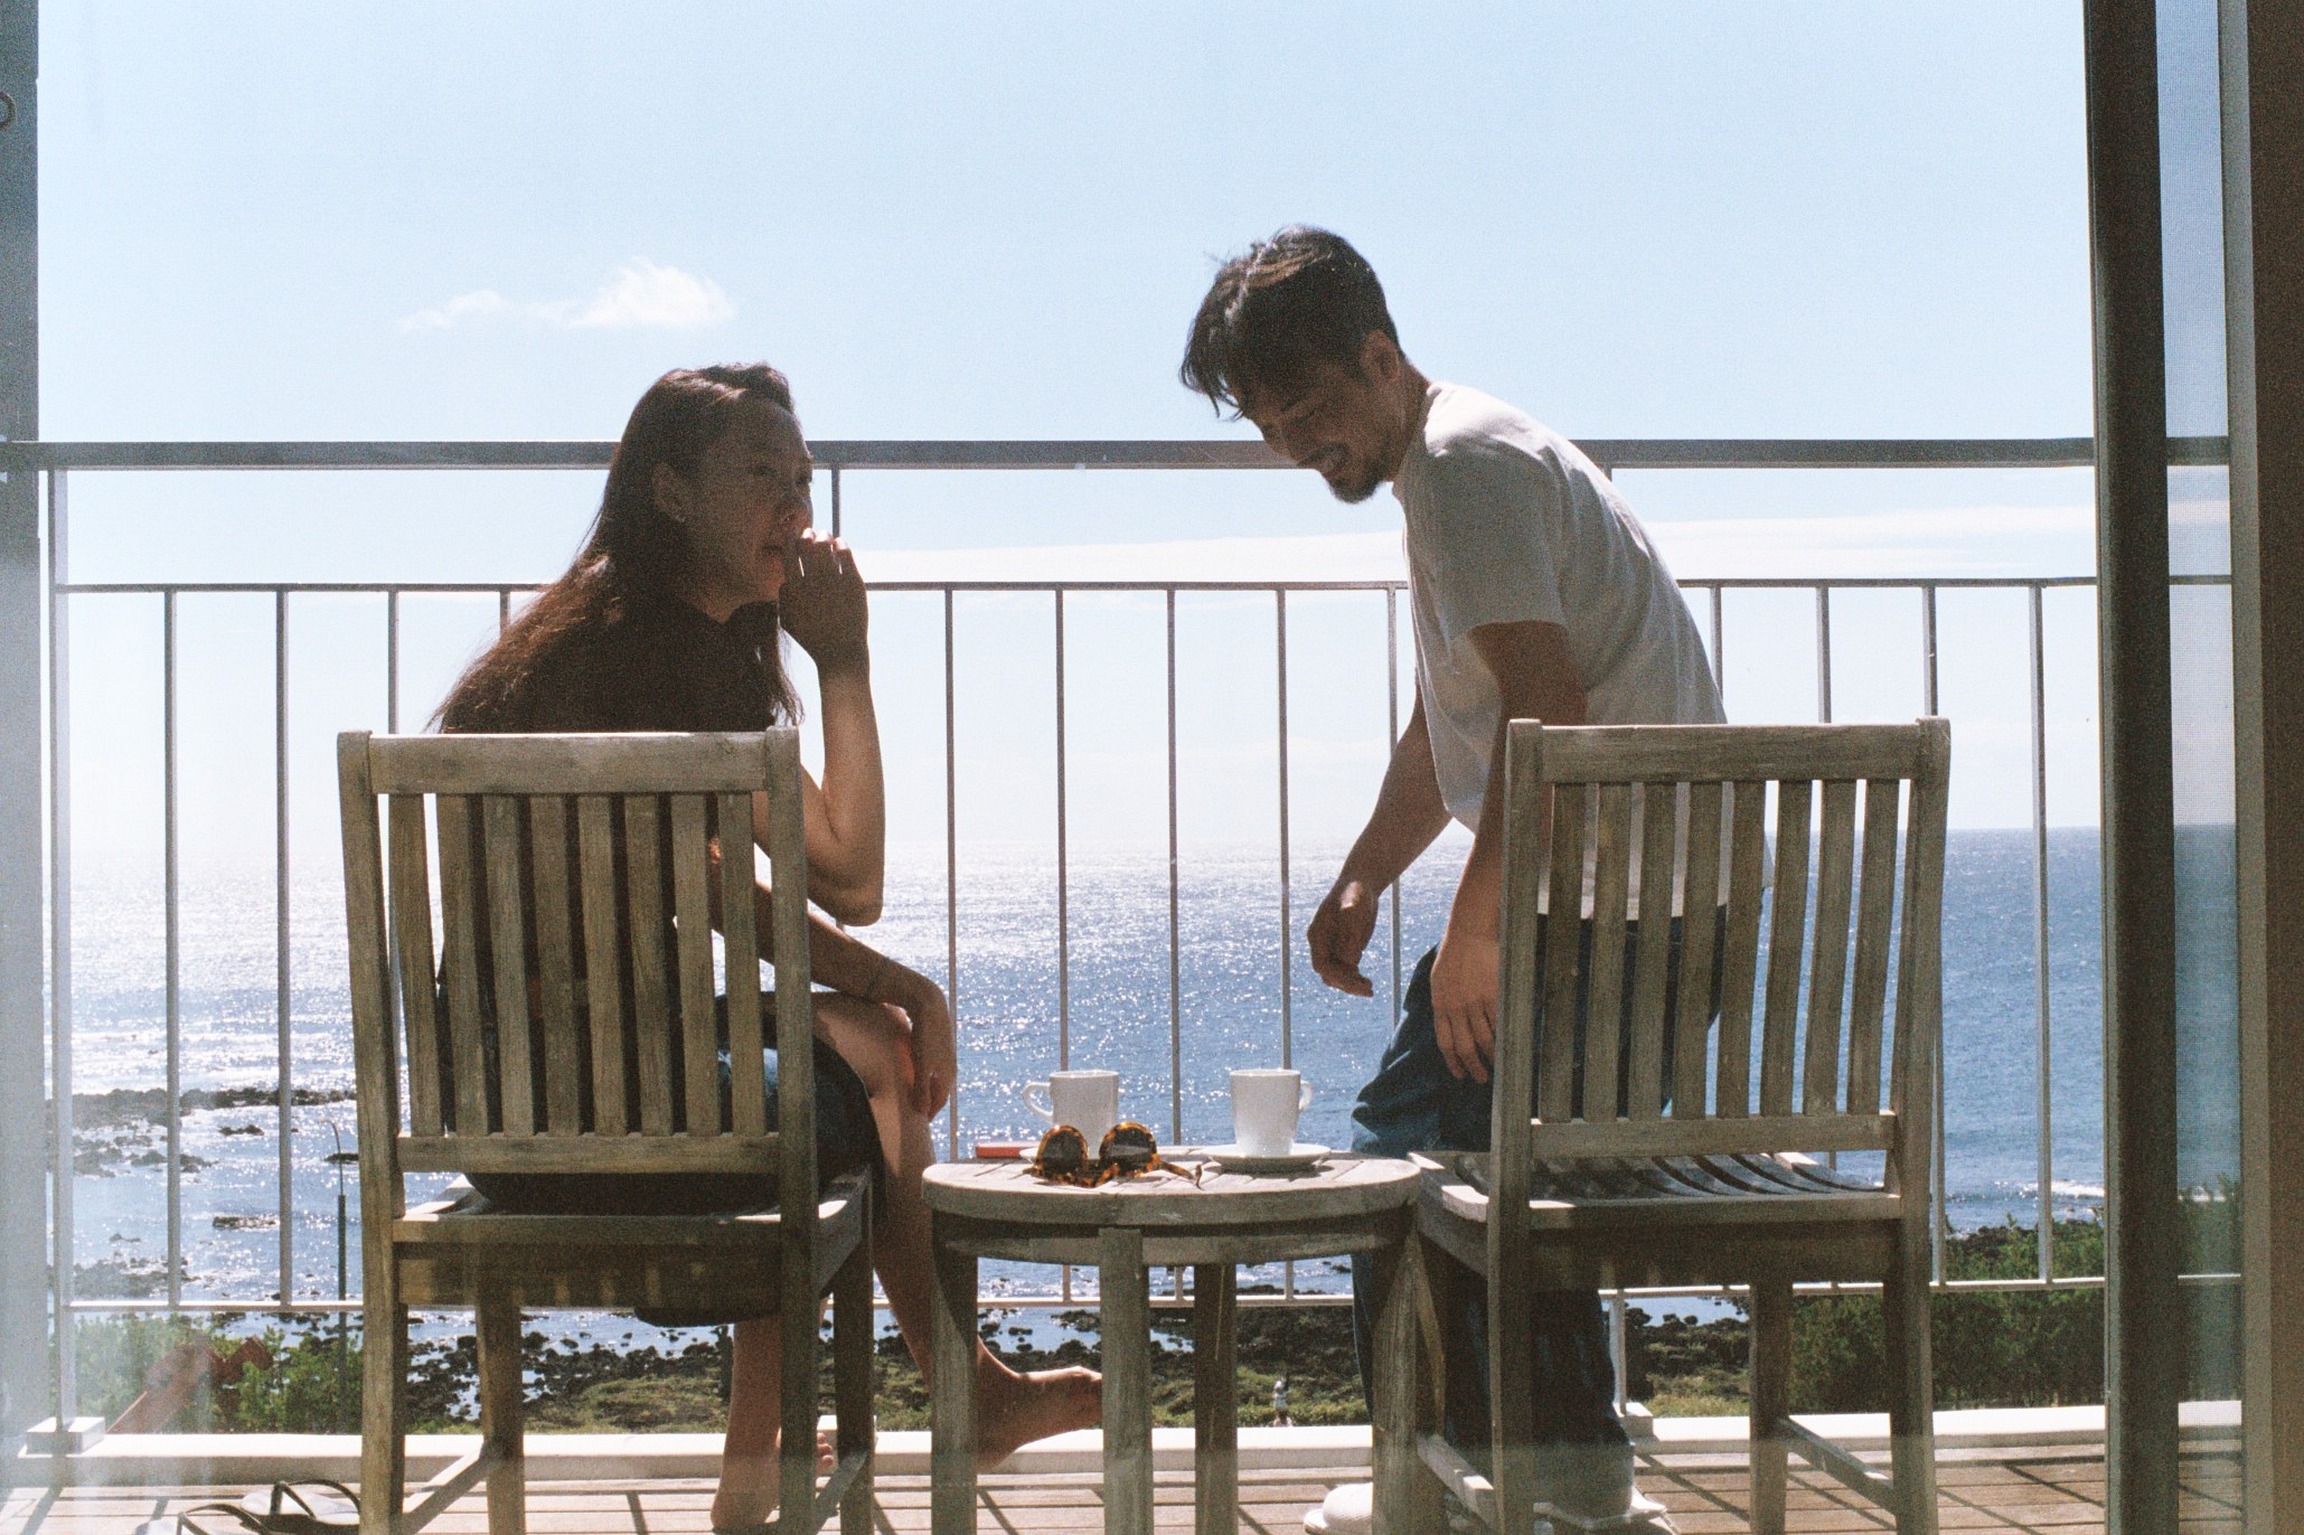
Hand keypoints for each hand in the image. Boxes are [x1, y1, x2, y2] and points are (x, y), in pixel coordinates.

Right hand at [777, 532, 868, 671]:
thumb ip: (783, 599)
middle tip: (811, 532)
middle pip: (807, 546)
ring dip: (824, 537)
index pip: (789, 555)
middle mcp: (812, 582)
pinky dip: (841, 545)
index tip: (792, 533)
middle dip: (807, 535)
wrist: (840, 652)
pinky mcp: (852, 583)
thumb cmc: (812, 639)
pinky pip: (845, 555)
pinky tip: (840, 544)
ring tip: (826, 535)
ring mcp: (833, 581)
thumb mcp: (788, 622)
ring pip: (826, 547)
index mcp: (795, 590)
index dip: (790, 540)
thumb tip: (786, 579)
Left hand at [890, 968, 955, 1117]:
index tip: (919, 1123)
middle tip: (916, 1112)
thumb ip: (921, 1089)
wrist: (929, 1004)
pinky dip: (924, 1075)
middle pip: (939, 1090)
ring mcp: (944, 1054)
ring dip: (926, 1088)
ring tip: (913, 1095)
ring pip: (935, 1077)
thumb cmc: (925, 1036)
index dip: (929, 1113)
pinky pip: (931, 1066)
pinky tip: (912, 1072)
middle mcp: (949, 1066)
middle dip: (929, 1102)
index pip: (940, 1101)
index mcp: (948, 1074)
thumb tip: (921, 1112)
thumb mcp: (921, 1065)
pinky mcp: (937, 1044)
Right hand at [1307, 877, 1379, 996]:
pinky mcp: (1344, 949)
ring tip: (1370, 989)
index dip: (1338, 976)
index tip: (1357, 981)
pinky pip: (1346, 971)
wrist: (1361, 884)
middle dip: (1347, 984)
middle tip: (1369, 990)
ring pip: (1336, 976)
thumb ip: (1350, 932)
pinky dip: (1355, 980)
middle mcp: (1322, 944)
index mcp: (1318, 935)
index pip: (1322, 965)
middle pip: (1329, 974)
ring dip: (1351, 985)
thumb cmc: (1355, 892)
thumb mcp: (1354, 908)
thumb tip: (1350, 961)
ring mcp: (1332, 948)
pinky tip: (1367, 983)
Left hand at [1428, 923, 1498, 1082]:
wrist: (1470, 932)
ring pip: (1485, 1039)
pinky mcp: (1494, 996)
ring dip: (1491, 1057)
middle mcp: (1456, 1008)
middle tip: (1481, 1079)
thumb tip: (1450, 1026)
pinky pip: (1500, 1024)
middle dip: (1473, 1067)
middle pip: (1465, 1047)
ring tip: (1498, 1067)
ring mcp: (1475, 1003)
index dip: (1453, 1062)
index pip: (1445, 1042)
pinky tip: (1510, 1047)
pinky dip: (1505, 1038)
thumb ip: (1444, 1003)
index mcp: (1440, 1004)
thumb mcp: (1439, 980)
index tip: (1459, 1075)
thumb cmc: (1454, 954)